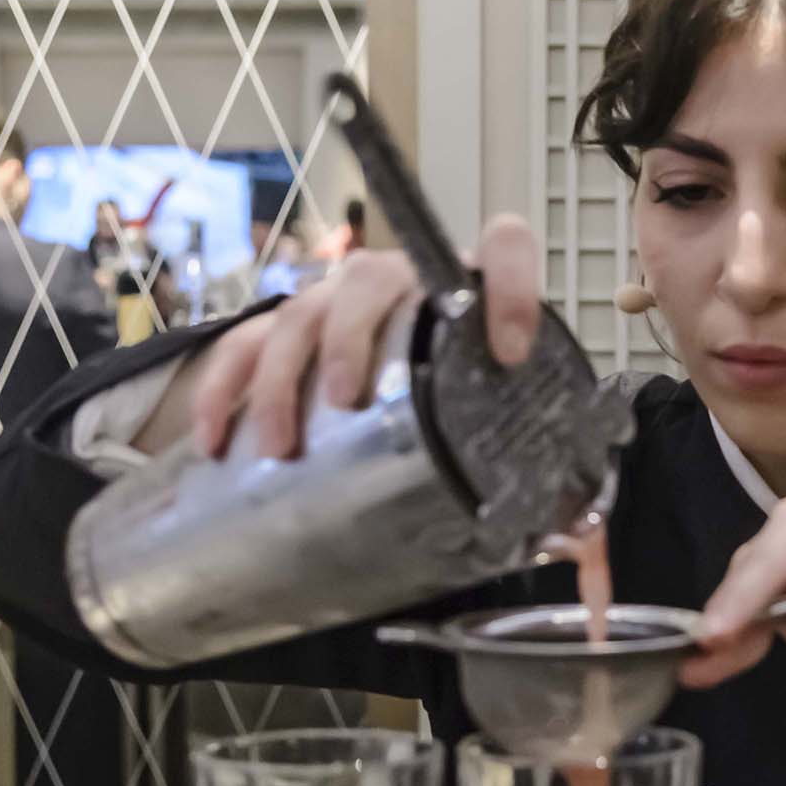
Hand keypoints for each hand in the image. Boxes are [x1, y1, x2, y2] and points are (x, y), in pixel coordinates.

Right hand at [191, 214, 540, 458]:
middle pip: (371, 280)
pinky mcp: (279, 331)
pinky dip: (224, 393)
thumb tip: (568, 537)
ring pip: (300, 313)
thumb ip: (533, 472)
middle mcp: (399, 286)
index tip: (510, 350)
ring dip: (283, 379)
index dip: (511, 287)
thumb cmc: (450, 401)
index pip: (503, 248)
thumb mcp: (489, 427)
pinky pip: (243, 346)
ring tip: (281, 447)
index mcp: (466, 295)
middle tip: (346, 400)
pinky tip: (217, 443)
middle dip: (351, 338)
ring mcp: (333, 302)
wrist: (384, 382)